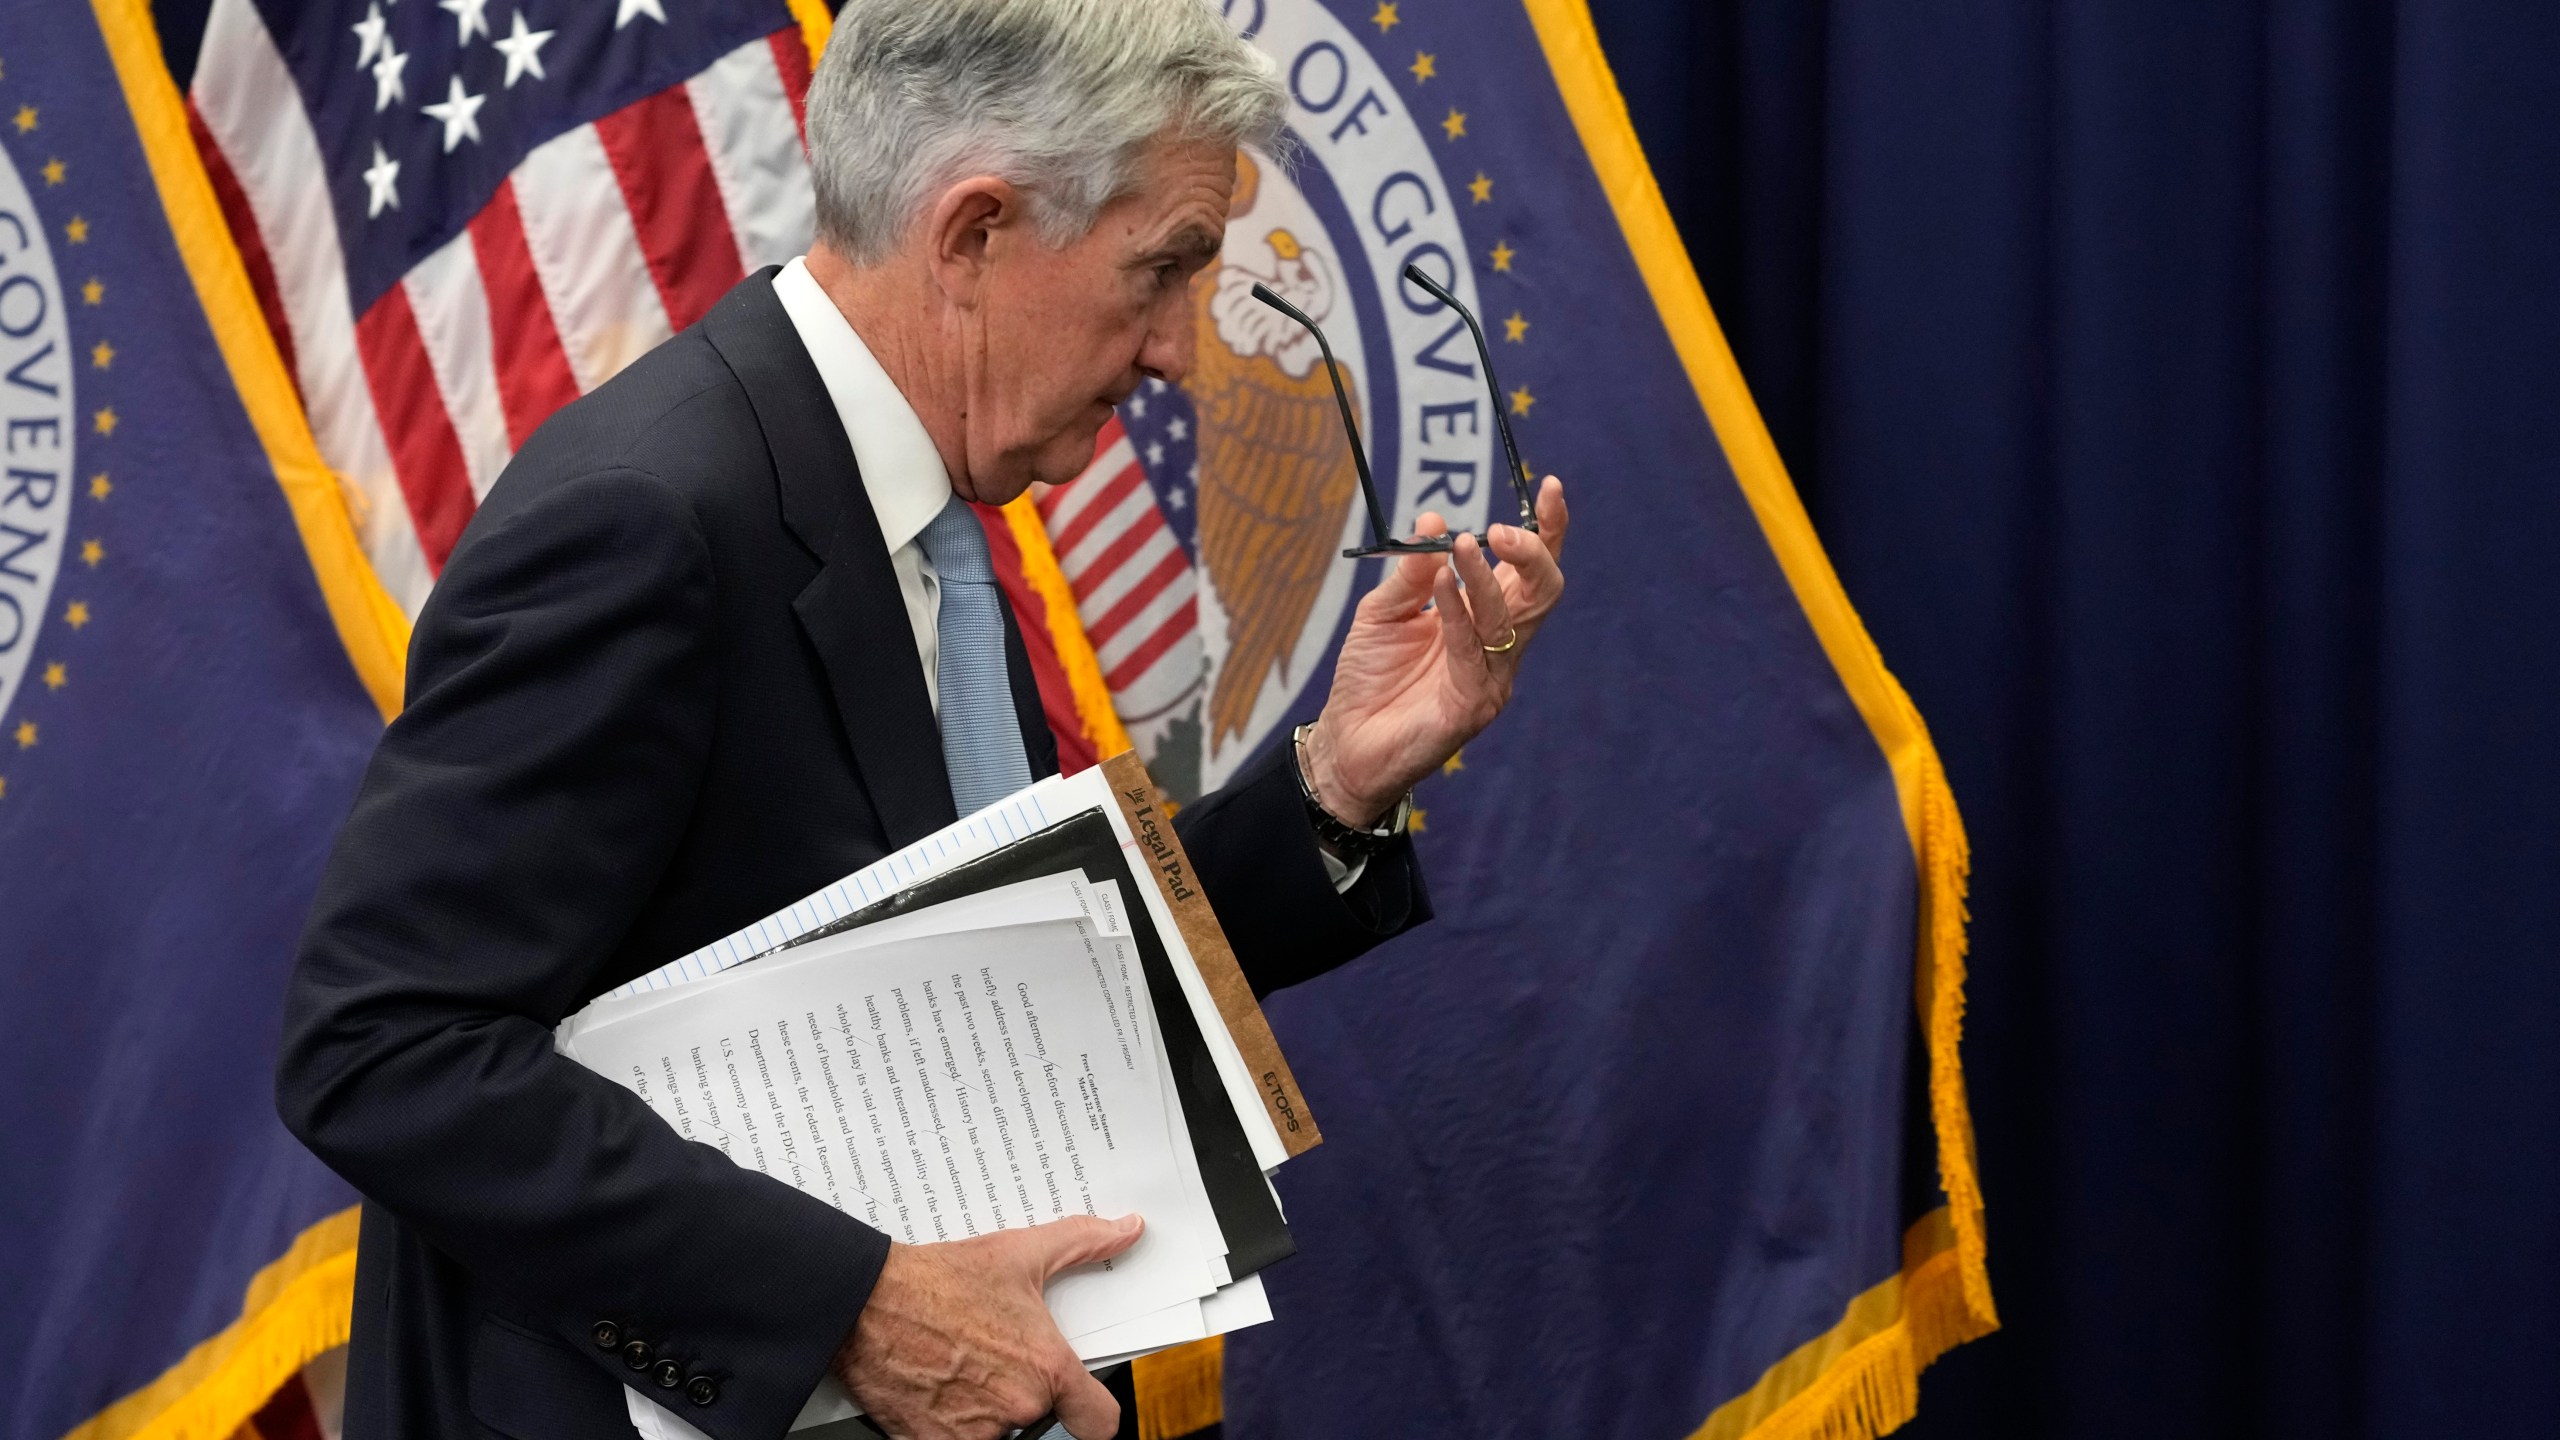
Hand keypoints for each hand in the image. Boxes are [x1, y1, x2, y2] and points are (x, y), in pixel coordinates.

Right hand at [835, 1214, 1143, 1439]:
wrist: (863, 1303)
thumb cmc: (936, 1281)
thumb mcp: (1019, 1253)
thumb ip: (1081, 1244)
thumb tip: (1125, 1231)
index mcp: (1046, 1368)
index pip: (1099, 1422)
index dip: (1093, 1411)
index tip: (1084, 1403)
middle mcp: (1014, 1408)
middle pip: (1038, 1416)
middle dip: (1021, 1391)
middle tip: (994, 1357)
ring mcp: (972, 1433)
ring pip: (996, 1432)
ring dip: (984, 1408)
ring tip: (962, 1366)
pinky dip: (948, 1421)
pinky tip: (936, 1384)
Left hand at [1303, 476, 1569, 823]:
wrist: (1346, 743)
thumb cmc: (1369, 678)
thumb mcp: (1383, 612)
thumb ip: (1411, 572)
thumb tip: (1432, 520)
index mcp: (1486, 619)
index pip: (1530, 569)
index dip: (1548, 529)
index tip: (1548, 485)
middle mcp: (1499, 646)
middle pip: (1544, 591)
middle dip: (1532, 552)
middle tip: (1499, 530)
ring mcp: (1492, 677)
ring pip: (1511, 617)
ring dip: (1485, 576)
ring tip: (1462, 543)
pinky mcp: (1473, 705)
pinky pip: (1472, 648)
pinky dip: (1457, 610)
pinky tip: (1440, 582)